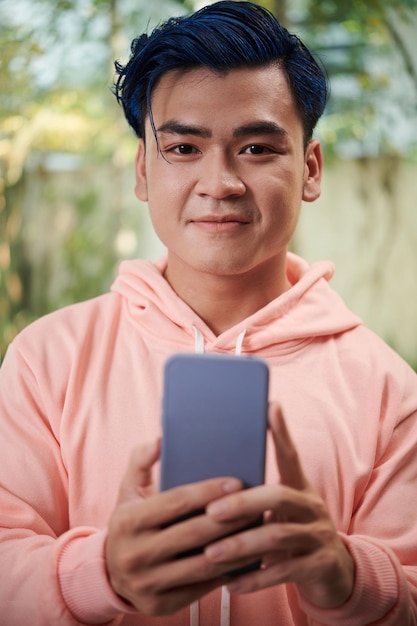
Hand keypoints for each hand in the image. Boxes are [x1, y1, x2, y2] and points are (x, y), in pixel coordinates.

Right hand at [105, 440, 250, 615]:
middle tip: (257, 502)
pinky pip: (203, 587)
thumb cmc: (129, 523)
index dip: (208, 491)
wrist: (110, 574)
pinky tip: (248, 556)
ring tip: (259, 529)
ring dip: (237, 547)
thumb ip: (141, 461)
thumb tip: (161, 439)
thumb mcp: (128, 491)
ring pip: (203, 564)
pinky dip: (228, 572)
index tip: (237, 482)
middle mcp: (135, 554)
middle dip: (230, 517)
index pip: (176, 502)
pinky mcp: (162, 605)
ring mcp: (148, 583)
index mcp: (127, 521)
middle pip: (193, 533)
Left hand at [204, 403, 354, 608]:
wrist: (334, 573)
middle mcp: (312, 507)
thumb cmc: (293, 534)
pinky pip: (285, 571)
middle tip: (211, 512)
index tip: (269, 407)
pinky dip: (255, 578)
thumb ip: (256, 497)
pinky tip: (231, 583)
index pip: (290, 455)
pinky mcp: (321, 566)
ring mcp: (319, 536)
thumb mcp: (281, 511)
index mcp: (299, 488)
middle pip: (279, 496)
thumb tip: (210, 484)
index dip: (281, 431)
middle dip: (242, 503)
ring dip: (241, 545)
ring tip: (211, 554)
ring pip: (278, 535)